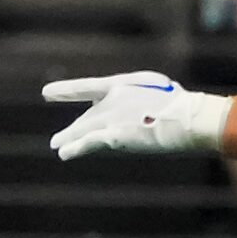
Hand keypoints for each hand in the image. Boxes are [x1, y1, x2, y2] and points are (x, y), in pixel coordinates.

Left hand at [44, 71, 230, 159]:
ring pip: (82, 130)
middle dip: (73, 130)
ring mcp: (111, 117)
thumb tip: (125, 114)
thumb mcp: (158, 95)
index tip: (46, 93)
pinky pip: (89, 143)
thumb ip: (136, 101)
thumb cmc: (182, 106)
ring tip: (58, 146)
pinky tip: (64, 153)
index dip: (66, 90)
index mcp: (123, 84)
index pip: (87, 87)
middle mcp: (112, 99)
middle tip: (57, 140)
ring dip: (69, 140)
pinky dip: (76, 148)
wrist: (190, 119)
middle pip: (87, 118)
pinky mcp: (114, 135)